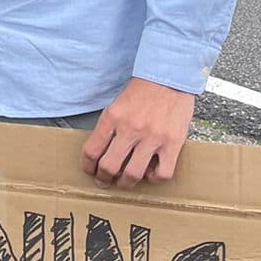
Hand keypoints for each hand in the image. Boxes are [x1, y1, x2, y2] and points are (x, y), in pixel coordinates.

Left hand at [81, 78, 195, 187]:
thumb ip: (110, 127)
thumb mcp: (117, 104)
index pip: (91, 150)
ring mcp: (152, 137)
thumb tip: (101, 151)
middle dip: (103, 178)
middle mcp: (130, 128)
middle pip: (109, 166)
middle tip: (104, 180)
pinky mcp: (173, 143)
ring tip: (126, 182)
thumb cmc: (143, 90)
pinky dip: (155, 178)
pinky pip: (163, 173)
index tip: (90, 169)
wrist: (170, 77)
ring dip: (126, 183)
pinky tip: (151, 173)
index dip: (88, 166)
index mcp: (113, 117)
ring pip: (133, 174)